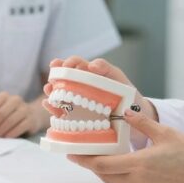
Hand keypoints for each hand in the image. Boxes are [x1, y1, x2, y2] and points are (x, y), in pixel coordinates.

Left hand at [0, 92, 43, 137]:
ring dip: (0, 131)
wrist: (34, 115)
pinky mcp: (31, 119)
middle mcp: (15, 100)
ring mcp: (25, 109)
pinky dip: (10, 134)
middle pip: (0, 113)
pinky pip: (19, 127)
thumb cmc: (10, 115)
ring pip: (9, 120)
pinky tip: (5, 138)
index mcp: (4, 96)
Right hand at [43, 56, 157, 122]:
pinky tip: (48, 105)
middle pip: (63, 79)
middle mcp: (81, 87)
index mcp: (90, 74)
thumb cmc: (127, 95)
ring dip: (51, 92)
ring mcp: (77, 102)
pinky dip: (53, 108)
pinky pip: (61, 112)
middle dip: (55, 77)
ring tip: (49, 91)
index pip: (76, 64)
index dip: (67, 63)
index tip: (64, 65)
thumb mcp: (119, 79)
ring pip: (59, 94)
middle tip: (52, 78)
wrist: (134, 119)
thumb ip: (107, 69)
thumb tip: (92, 65)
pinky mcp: (76, 118)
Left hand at [68, 109, 183, 182]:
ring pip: (113, 182)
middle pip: (104, 174)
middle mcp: (137, 181)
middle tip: (79, 152)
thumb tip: (125, 111)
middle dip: (90, 164)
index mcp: (139, 164)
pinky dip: (116, 177)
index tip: (71, 152)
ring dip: (103, 171)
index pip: (102, 164)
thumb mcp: (165, 132)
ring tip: (95, 157)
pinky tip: (116, 166)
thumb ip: (142, 122)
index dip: (84, 159)